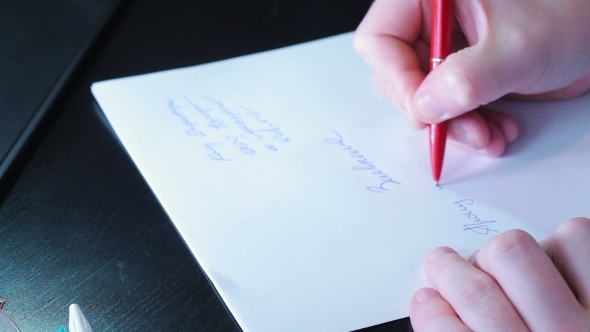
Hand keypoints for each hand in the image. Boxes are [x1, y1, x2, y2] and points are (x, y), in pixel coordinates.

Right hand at [354, 0, 589, 155]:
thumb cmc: (571, 14)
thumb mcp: (517, 48)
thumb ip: (467, 79)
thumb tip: (426, 107)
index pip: (381, 39)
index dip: (396, 78)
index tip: (423, 110)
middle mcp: (434, 19)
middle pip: (399, 72)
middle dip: (431, 111)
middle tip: (459, 129)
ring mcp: (448, 46)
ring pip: (424, 96)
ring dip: (454, 126)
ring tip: (488, 136)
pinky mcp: (463, 71)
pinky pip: (448, 106)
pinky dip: (470, 125)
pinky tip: (499, 130)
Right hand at [409, 217, 589, 330]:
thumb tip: (433, 309)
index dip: (430, 311)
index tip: (427, 300)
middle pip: (478, 289)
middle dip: (450, 271)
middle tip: (444, 266)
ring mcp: (589, 322)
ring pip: (519, 250)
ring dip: (504, 255)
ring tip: (503, 266)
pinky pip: (576, 236)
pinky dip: (559, 243)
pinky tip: (555, 266)